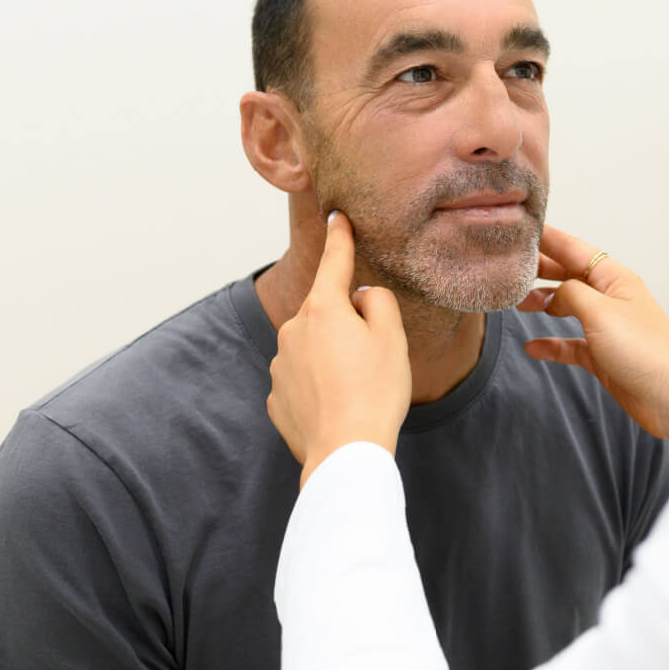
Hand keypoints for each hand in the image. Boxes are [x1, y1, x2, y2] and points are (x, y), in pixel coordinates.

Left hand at [268, 211, 411, 487]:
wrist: (345, 452)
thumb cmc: (376, 391)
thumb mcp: (392, 338)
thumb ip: (379, 303)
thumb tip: (362, 296)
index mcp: (323, 309)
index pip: (334, 262)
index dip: (340, 238)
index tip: (337, 216)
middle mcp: (293, 330)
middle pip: (327, 313)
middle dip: (347, 325)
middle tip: (375, 357)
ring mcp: (280, 364)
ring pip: (314, 348)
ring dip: (333, 358)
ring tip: (358, 389)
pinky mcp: (276, 397)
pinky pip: (303, 380)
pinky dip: (320, 387)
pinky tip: (338, 407)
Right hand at [518, 225, 668, 456]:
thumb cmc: (643, 349)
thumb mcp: (600, 311)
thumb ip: (570, 294)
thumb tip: (553, 294)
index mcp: (615, 278)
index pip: (575, 250)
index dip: (550, 239)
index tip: (522, 231)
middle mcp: (610, 299)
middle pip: (570, 276)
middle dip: (541, 270)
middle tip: (510, 268)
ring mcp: (607, 328)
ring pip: (569, 308)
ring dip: (544, 304)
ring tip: (517, 303)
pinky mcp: (603, 356)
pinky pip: (571, 344)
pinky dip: (552, 344)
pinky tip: (532, 346)